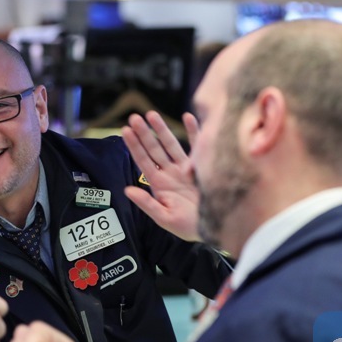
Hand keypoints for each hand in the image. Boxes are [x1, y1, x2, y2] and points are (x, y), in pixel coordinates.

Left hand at [121, 110, 200, 241]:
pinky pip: (196, 145)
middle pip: (154, 149)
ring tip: (151, 114)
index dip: (134, 146)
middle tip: (133, 117)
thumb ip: (147, 203)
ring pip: (171, 144)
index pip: (143, 161)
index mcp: (160, 184)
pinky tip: (187, 116)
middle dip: (144, 133)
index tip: (125, 131)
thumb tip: (127, 190)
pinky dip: (193, 130)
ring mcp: (186, 168)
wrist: (216, 227)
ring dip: (161, 129)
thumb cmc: (189, 226)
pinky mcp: (203, 166)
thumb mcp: (165, 218)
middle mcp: (170, 173)